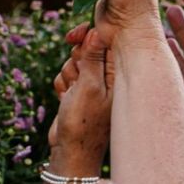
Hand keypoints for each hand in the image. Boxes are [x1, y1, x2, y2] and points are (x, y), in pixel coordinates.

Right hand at [48, 23, 111, 166]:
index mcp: (120, 74)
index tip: (74, 37)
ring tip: (71, 95)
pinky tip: (65, 100)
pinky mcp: (82, 92)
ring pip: (75, 62)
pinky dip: (64, 85)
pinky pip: (68, 75)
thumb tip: (98, 31)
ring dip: (68, 74)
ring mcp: (96, 85)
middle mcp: (111, 78)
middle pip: (89, 48)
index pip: (107, 41)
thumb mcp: (89, 87)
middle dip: (76, 59)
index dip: (88, 35)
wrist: (70, 151)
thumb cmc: (84, 122)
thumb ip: (93, 58)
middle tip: (75, 76)